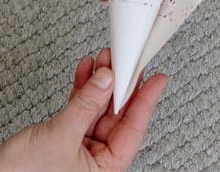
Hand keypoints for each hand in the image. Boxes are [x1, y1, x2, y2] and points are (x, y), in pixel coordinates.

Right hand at [0, 48, 167, 171]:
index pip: (133, 128)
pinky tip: (87, 70)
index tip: (158, 78)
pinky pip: (81, 107)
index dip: (146, 100)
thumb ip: (86, 105)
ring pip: (99, 107)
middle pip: (118, 114)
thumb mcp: (61, 135)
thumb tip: (107, 79)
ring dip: (101, 81)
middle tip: (128, 58)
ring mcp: (81, 146)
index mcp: (106, 169)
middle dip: (121, 83)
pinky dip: (83, 87)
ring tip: (106, 57)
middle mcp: (97, 159)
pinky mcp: (65, 135)